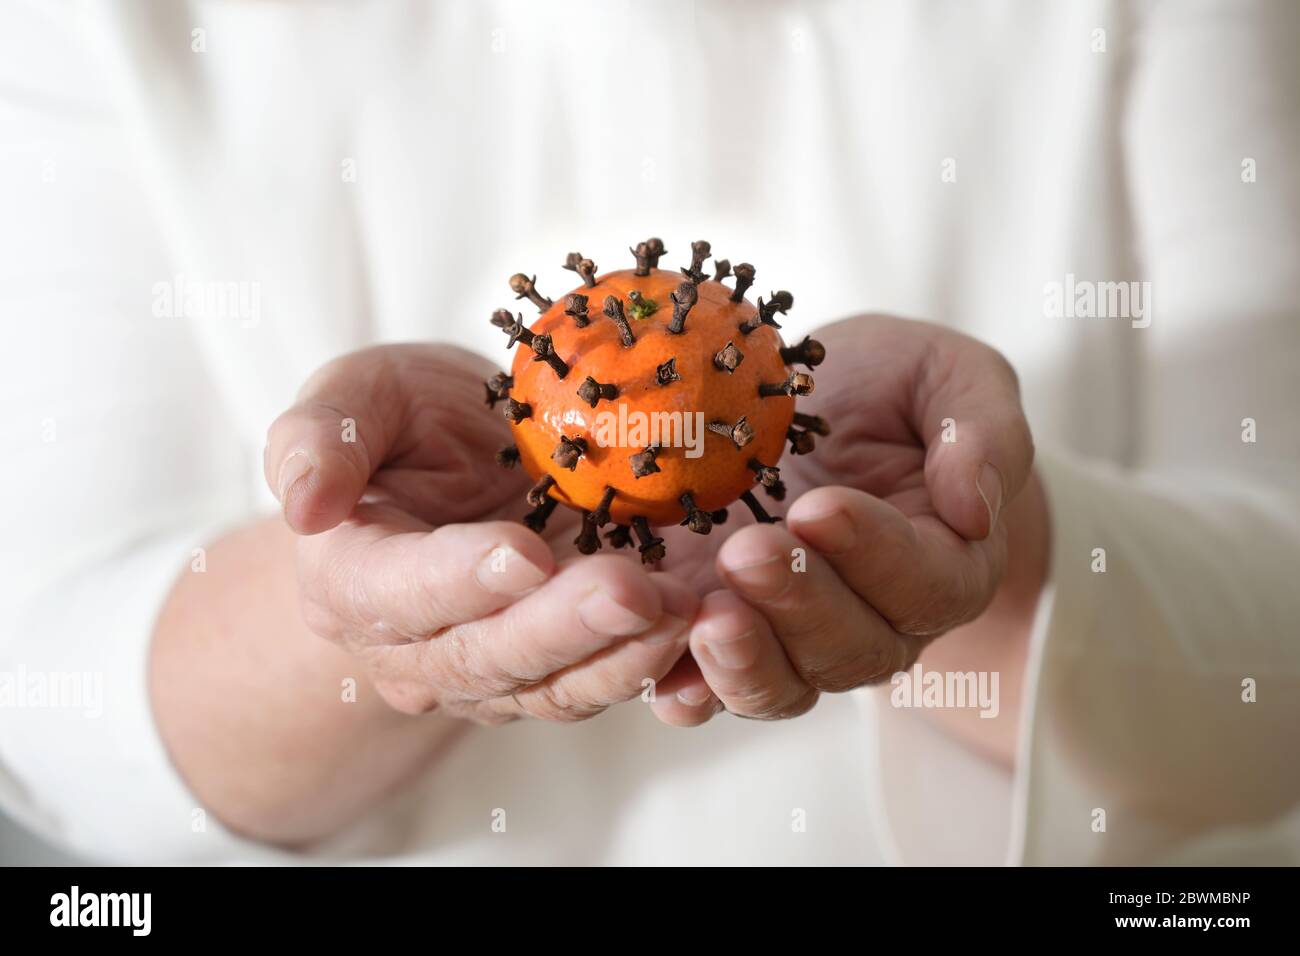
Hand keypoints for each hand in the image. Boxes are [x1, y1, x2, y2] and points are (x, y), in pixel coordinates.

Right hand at [264, 344, 696, 724]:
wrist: (453, 470)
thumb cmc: (403, 427)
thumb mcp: (356, 398)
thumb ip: (321, 437)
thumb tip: (302, 503)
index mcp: (355, 581)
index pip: (400, 593)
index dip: (459, 579)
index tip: (520, 554)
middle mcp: (419, 650)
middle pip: (488, 656)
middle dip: (562, 627)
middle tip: (630, 589)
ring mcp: (494, 670)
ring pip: (556, 684)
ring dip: (622, 655)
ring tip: (684, 613)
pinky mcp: (558, 668)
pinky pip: (604, 679)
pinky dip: (655, 663)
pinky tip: (706, 626)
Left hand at [650, 315, 1046, 733]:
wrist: (824, 412)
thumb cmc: (894, 391)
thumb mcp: (948, 378)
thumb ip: (980, 429)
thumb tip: (974, 505)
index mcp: (944, 565)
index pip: (923, 582)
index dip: (875, 553)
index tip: (820, 507)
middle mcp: (875, 624)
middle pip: (848, 648)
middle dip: (798, 604)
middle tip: (748, 553)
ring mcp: (793, 640)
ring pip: (779, 685)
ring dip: (740, 661)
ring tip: (700, 618)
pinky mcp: (722, 636)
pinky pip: (703, 683)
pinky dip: (675, 680)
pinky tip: (644, 657)